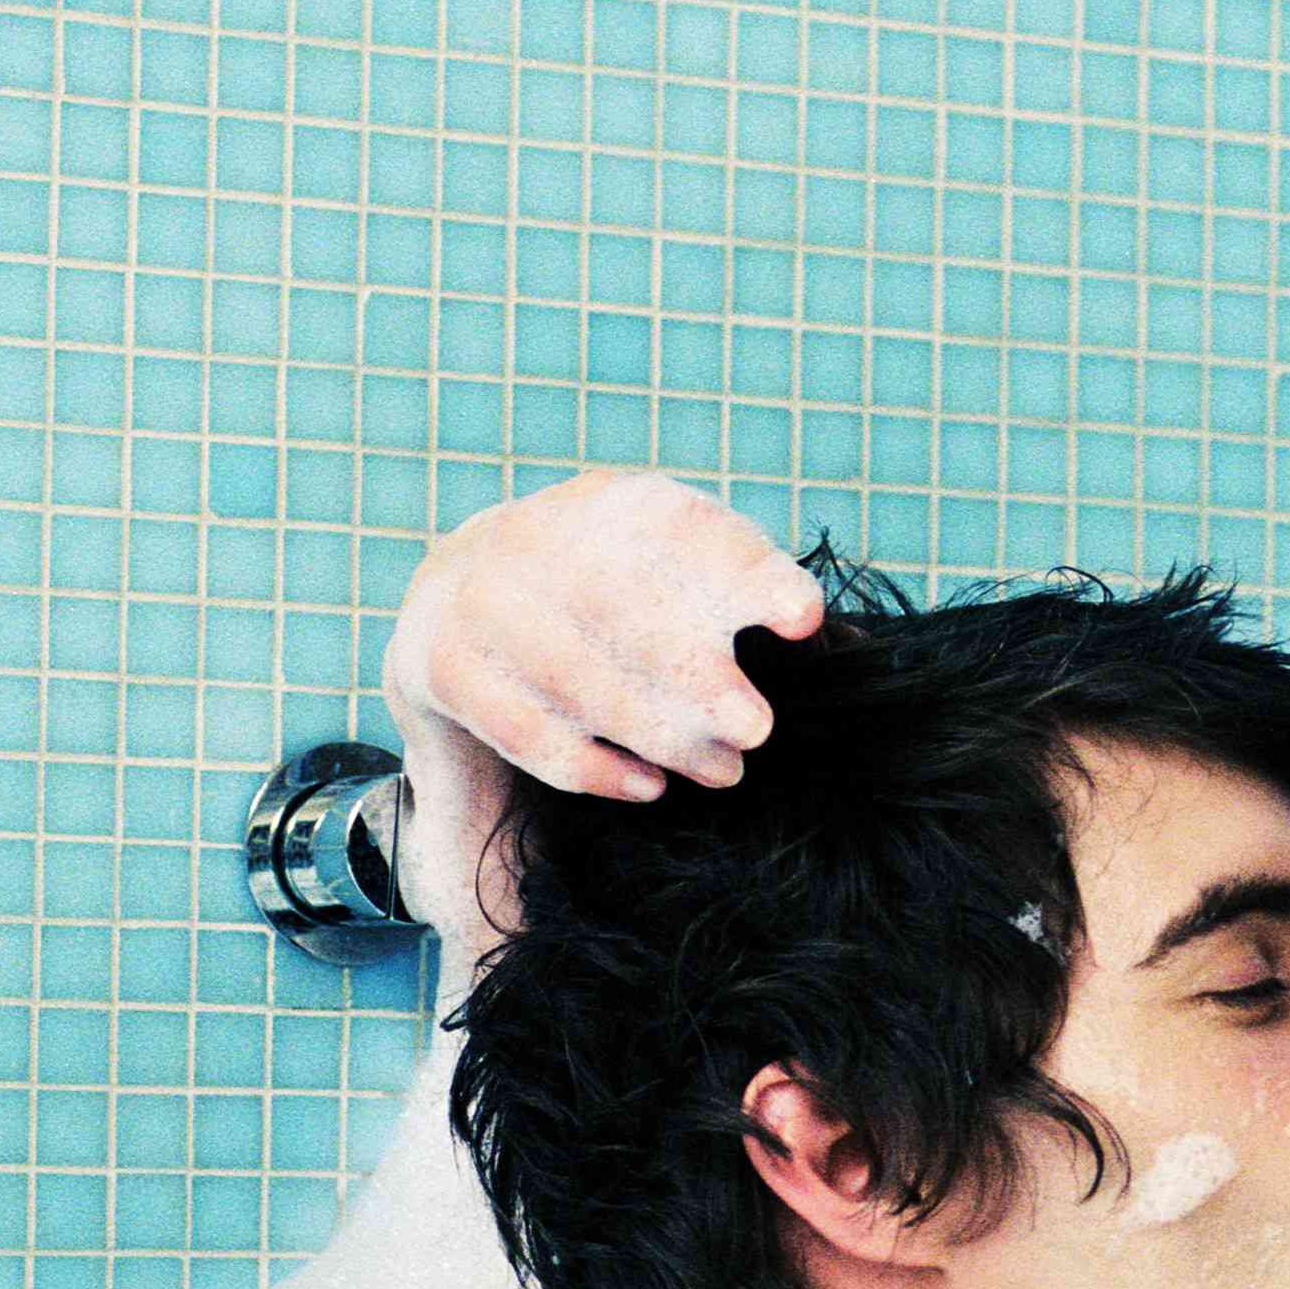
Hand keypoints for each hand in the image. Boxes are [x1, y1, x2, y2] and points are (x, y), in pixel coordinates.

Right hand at [380, 468, 825, 939]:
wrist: (462, 599)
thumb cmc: (613, 606)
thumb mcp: (679, 583)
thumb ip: (749, 604)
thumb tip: (849, 650)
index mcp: (619, 503)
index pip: (689, 529)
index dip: (749, 571)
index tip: (805, 618)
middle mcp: (539, 532)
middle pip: (625, 605)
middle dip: (695, 675)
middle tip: (755, 732)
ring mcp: (481, 594)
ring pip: (578, 674)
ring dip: (657, 732)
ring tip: (721, 771)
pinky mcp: (439, 660)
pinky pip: (523, 725)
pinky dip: (590, 764)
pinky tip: (646, 785)